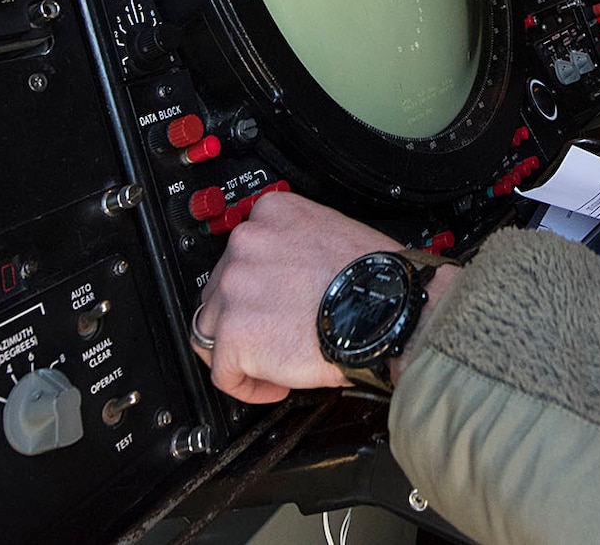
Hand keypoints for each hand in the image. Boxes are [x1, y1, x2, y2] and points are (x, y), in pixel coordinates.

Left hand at [191, 192, 457, 401]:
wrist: (388, 309)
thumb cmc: (375, 279)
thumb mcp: (334, 232)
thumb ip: (297, 247)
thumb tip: (288, 277)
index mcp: (272, 213)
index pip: (241, 251)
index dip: (255, 285)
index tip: (270, 302)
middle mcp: (245, 244)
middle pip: (220, 290)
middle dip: (243, 317)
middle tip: (273, 335)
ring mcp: (234, 289)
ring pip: (212, 330)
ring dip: (239, 349)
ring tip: (271, 363)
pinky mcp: (234, 335)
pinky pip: (223, 372)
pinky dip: (247, 385)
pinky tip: (277, 385)